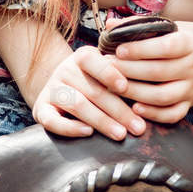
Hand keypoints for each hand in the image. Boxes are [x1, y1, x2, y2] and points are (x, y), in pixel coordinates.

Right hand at [31, 45, 148, 141]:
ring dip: (101, 120)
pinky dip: (70, 127)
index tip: (126, 88)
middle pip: (92, 90)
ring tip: (121, 134)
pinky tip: (88, 133)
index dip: (109, 73)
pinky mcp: (41, 110)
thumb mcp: (104, 69)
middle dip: (119, 110)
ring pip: (76, 104)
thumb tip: (151, 87)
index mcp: (82, 56)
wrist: (57, 88)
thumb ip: (123, 72)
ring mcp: (51, 90)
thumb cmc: (92, 81)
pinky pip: (52, 120)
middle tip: (138, 127)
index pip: (93, 61)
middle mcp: (64, 70)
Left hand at [107, 23, 192, 120]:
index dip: (140, 49)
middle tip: (107, 67)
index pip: (165, 47)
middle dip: (129, 71)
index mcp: (191, 43)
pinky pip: (173, 114)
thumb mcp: (178, 26)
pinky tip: (135, 108)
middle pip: (158, 73)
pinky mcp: (192, 103)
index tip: (118, 48)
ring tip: (115, 86)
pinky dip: (154, 114)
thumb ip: (144, 26)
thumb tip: (111, 24)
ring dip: (136, 93)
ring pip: (163, 96)